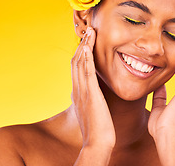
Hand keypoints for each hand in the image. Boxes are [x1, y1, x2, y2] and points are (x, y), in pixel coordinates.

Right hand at [71, 27, 115, 149]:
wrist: (97, 143)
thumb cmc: (98, 128)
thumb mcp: (92, 109)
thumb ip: (91, 98)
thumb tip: (93, 93)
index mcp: (79, 92)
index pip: (77, 67)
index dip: (81, 52)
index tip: (87, 40)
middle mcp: (78, 89)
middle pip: (76, 61)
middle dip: (82, 44)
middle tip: (88, 30)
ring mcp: (82, 91)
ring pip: (80, 63)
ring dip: (84, 46)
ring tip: (89, 32)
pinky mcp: (90, 94)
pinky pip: (86, 72)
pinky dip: (85, 58)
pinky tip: (86, 47)